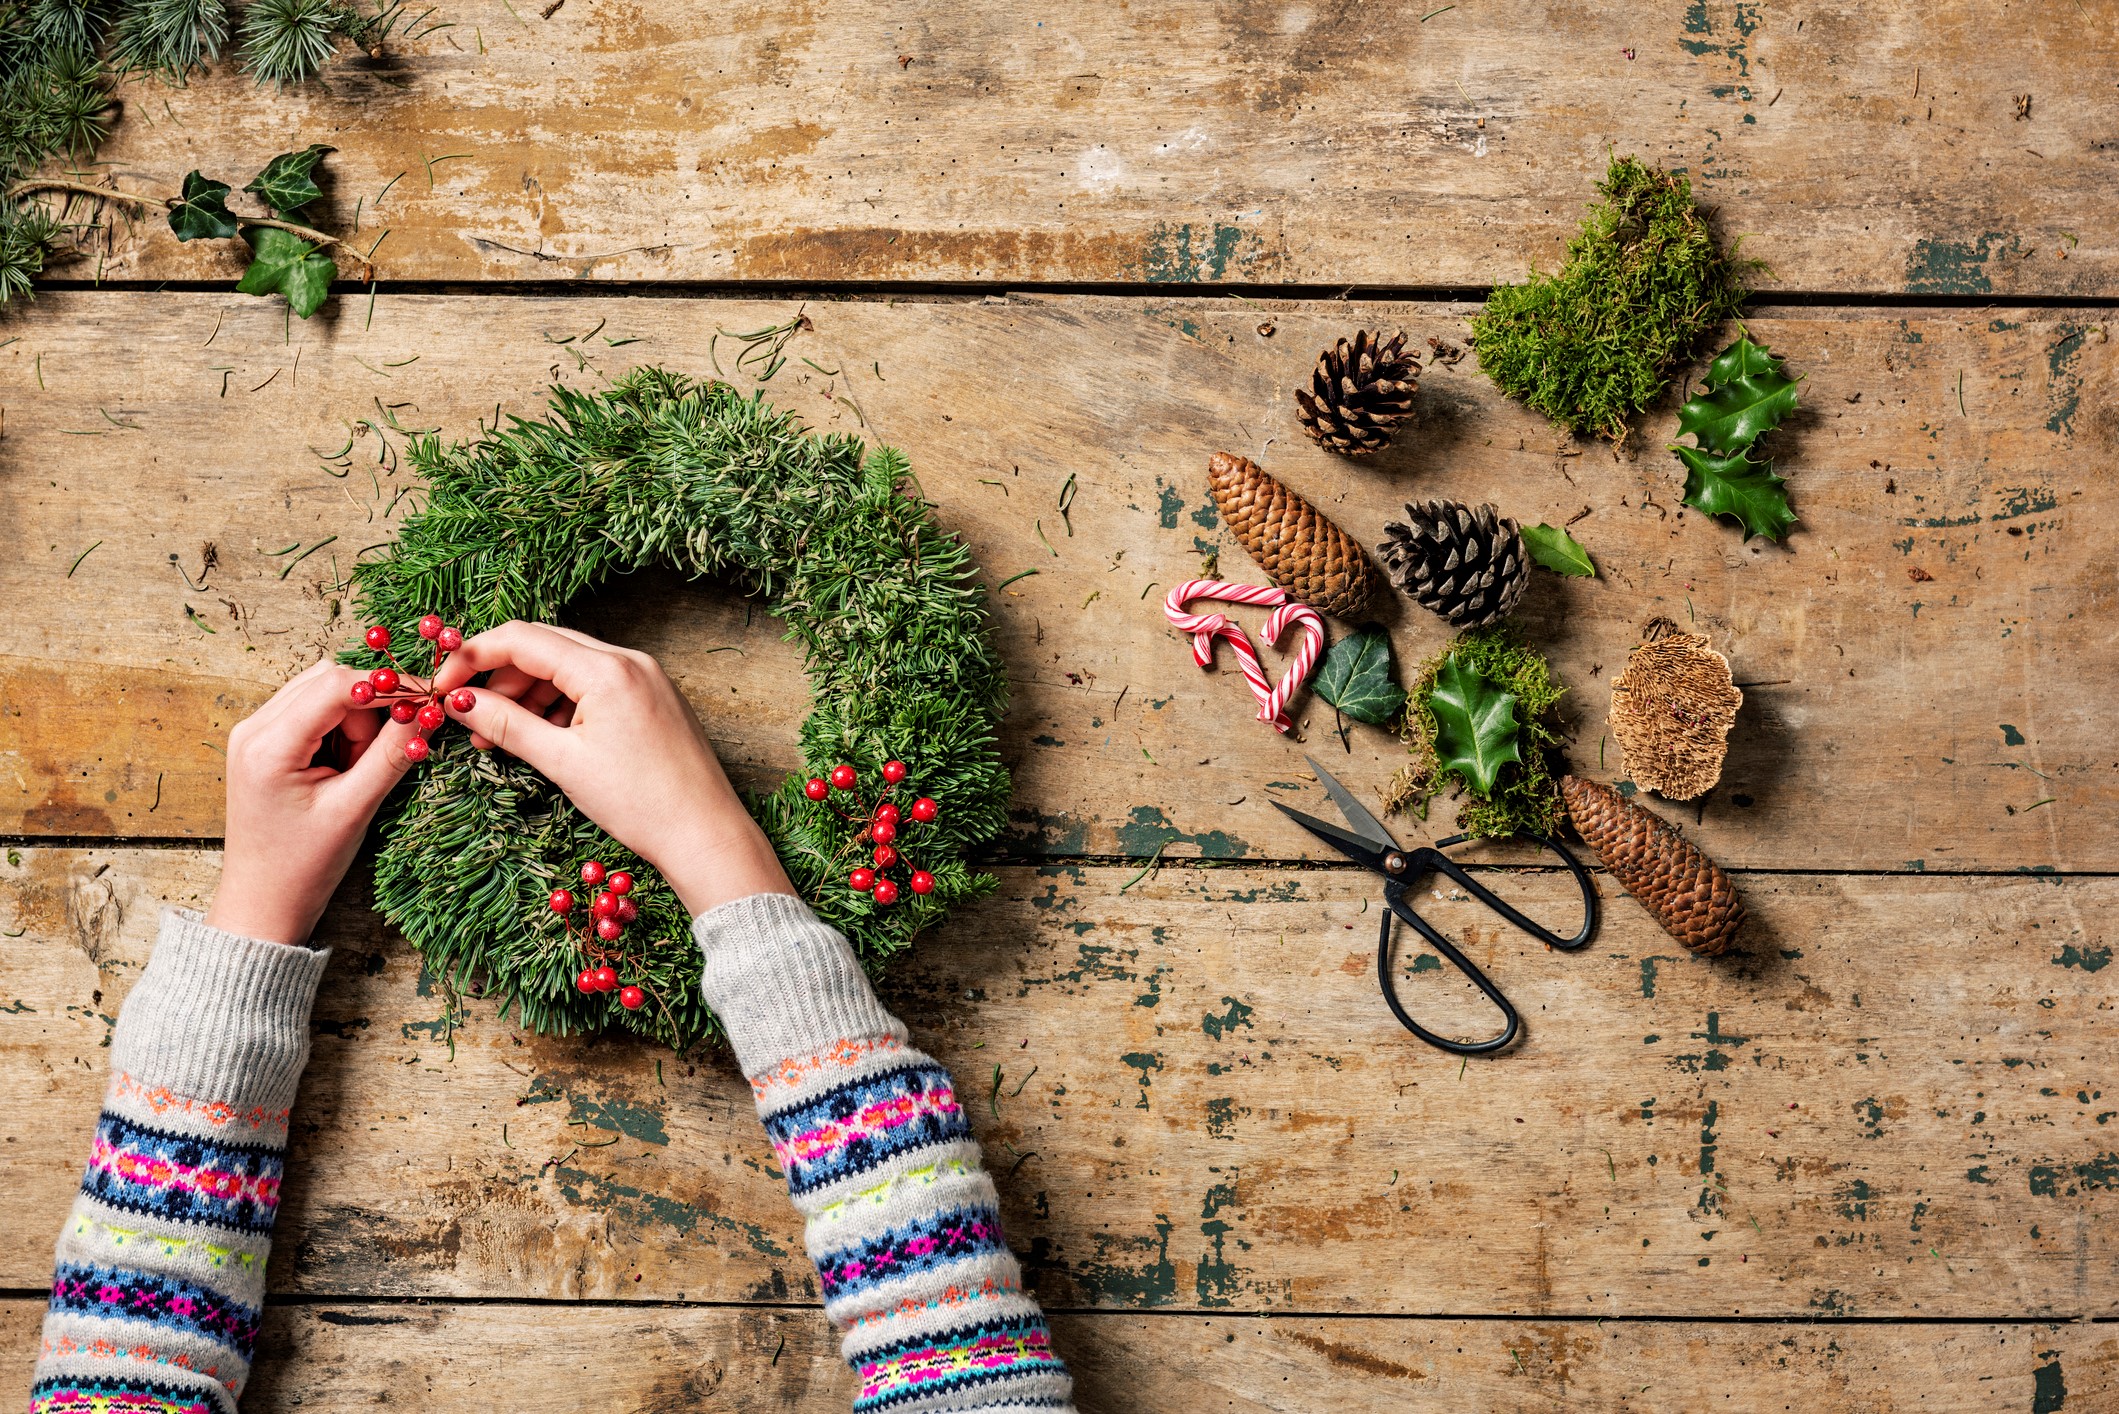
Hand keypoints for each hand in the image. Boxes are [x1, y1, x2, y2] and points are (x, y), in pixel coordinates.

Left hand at [205, 659, 421, 945]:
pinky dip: (340, 729)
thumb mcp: (355, 808)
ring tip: (355, 769)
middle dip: (368, 710)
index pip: (337, 685)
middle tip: (379, 756)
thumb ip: (393, 754)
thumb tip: (429, 711)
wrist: (263, 901)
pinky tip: (342, 766)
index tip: (427, 702)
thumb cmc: (303, 865)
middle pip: (329, 680)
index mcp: (268, 745)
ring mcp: (254, 733)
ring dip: (355, 720)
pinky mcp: (263, 742)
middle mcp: (253, 728)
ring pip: (323, 692)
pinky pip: (312, 711)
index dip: (388, 687)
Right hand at [432, 622, 792, 914]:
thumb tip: (459, 702)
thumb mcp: (563, 763)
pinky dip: (561, 704)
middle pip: (544, 646)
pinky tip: (541, 736)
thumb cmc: (640, 803)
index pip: (522, 638)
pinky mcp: (652, 696)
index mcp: (606, 669)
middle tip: (469, 716)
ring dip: (528, 694)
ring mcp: (644, 676)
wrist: (705, 834)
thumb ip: (506, 725)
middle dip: (499, 677)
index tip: (444, 687)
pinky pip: (594, 685)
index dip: (472, 657)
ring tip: (500, 738)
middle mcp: (629, 660)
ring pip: (568, 666)